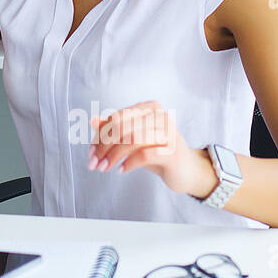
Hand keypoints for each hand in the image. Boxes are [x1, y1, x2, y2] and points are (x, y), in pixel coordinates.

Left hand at [88, 101, 212, 196]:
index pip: (117, 118)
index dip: (100, 136)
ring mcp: (168, 132)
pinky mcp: (173, 150)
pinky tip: (122, 170)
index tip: (91, 152)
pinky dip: (129, 163)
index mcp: (149, 107)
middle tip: (94, 163)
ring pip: (132, 139)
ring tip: (104, 168)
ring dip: (113, 156)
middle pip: (122, 127)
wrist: (186, 170)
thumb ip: (114, 129)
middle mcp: (160, 115)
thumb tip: (92, 121)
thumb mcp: (133, 139)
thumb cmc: (157, 152)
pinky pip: (145, 154)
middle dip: (103, 147)